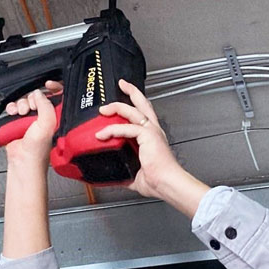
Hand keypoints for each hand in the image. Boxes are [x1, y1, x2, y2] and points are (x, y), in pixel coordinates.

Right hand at [3, 81, 61, 168]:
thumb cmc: (37, 151)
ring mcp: (30, 121)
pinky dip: (11, 109)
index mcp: (54, 117)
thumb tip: (38, 93)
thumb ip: (45, 105)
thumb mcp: (47, 124)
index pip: (56, 97)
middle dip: (30, 99)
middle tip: (30, 108)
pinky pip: (13, 109)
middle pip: (36, 97)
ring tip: (20, 113)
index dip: (53, 88)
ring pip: (24, 102)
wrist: (22, 162)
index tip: (48, 85)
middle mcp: (43, 118)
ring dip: (19, 104)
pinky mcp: (18, 124)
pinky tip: (12, 114)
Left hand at [95, 79, 184, 199]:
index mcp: (152, 137)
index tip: (125, 100)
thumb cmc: (157, 181)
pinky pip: (125, 127)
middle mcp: (153, 130)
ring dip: (116, 107)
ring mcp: (151, 131)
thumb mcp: (135, 174)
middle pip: (143, 103)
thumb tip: (114, 176)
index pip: (143, 115)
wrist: (166, 184)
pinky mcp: (148, 135)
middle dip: (131, 91)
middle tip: (121, 84)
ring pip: (132, 111)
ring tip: (103, 110)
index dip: (134, 105)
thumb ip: (125, 171)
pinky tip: (102, 135)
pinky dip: (112, 130)